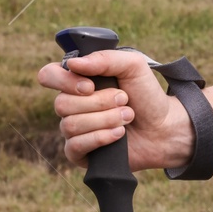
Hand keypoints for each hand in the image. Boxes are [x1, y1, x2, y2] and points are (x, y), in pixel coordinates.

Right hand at [35, 50, 193, 171]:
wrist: (164, 127)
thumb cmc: (146, 95)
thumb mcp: (133, 66)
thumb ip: (105, 59)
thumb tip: (73, 64)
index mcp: (78, 81)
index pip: (48, 75)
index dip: (64, 81)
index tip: (90, 86)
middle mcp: (71, 105)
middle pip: (61, 103)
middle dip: (99, 102)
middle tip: (124, 100)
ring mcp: (74, 129)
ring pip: (69, 125)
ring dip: (104, 119)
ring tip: (127, 116)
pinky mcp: (80, 152)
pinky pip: (74, 146)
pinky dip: (99, 138)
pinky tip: (118, 134)